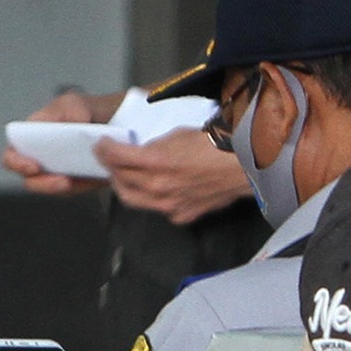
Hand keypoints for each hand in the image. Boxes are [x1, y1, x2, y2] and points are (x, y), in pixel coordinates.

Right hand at [4, 87, 125, 194]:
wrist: (115, 124)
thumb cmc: (84, 111)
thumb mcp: (75, 102)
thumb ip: (71, 107)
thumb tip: (74, 120)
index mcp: (30, 137)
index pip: (12, 154)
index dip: (16, 162)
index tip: (32, 166)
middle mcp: (40, 158)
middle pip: (29, 178)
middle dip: (41, 183)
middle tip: (60, 180)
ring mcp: (57, 171)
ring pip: (52, 188)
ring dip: (62, 187)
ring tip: (72, 181)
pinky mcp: (77, 181)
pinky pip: (75, 190)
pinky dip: (82, 187)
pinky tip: (91, 179)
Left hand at [98, 126, 252, 222]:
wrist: (247, 166)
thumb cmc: (218, 145)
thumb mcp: (178, 135)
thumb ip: (154, 147)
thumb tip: (142, 152)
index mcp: (155, 162)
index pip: (115, 156)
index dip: (104, 149)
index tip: (102, 145)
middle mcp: (158, 187)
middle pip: (119, 179)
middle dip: (110, 167)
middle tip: (109, 159)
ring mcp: (170, 204)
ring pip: (133, 199)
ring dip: (125, 185)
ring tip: (125, 176)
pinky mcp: (183, 214)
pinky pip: (158, 209)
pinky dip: (151, 199)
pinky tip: (156, 190)